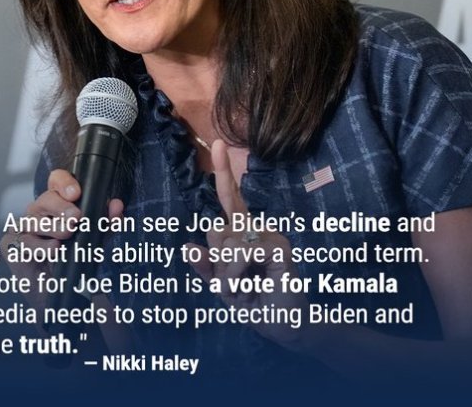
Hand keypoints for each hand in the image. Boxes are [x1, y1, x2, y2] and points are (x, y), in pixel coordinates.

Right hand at [0, 169, 123, 319]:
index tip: (76, 193)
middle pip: (46, 199)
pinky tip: (53, 249)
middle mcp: (38, 211)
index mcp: (57, 202)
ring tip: (67, 236)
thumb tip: (117, 206)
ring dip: (54, 229)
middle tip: (76, 218)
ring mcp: (22, 227)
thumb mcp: (95, 239)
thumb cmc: (73, 259)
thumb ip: (106, 222)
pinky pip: (24, 243)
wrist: (58, 293)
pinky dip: (41, 247)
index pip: (56, 181)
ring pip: (35, 221)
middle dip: (63, 208)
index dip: (64, 182)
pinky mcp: (10, 245)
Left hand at [186, 139, 307, 350]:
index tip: (218, 145)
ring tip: (245, 288)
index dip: (223, 172)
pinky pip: (241, 253)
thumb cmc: (254, 301)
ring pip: (227, 244)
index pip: (230, 198)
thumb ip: (207, 266)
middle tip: (234, 284)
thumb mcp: (222, 284)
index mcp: (243, 231)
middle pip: (216, 230)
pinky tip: (250, 287)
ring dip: (227, 275)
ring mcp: (269, 234)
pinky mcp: (278, 247)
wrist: (284, 326)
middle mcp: (256, 227)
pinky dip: (236, 276)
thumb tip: (187, 246)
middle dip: (217, 263)